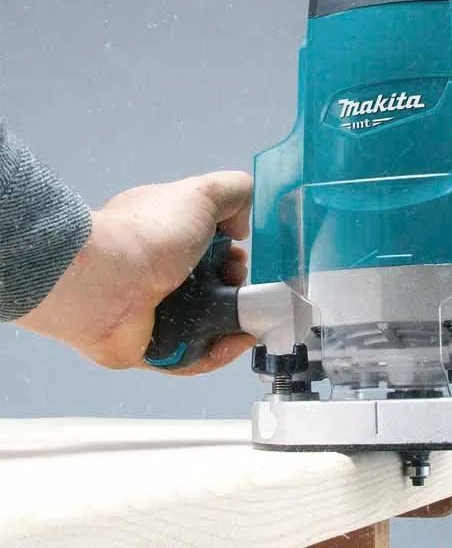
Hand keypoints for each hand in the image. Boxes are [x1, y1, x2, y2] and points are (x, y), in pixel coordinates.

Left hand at [17, 172, 254, 373]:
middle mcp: (155, 272)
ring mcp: (153, 312)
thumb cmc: (153, 233)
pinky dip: (221, 351)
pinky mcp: (153, 349)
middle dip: (236, 284)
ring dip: (235, 321)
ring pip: (207, 322)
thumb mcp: (201, 193)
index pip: (204, 244)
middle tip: (239, 282)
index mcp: (161, 234)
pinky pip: (195, 356)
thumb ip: (233, 191)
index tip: (242, 253)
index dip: (230, 249)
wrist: (107, 283)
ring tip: (248, 316)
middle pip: (210, 284)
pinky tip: (240, 340)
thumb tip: (242, 226)